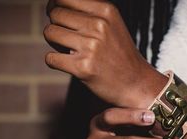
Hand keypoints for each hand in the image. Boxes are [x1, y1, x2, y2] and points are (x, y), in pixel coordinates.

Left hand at [44, 0, 167, 107]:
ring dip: (54, 43)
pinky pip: (50, 58)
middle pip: (55, 14)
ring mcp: (91, 47)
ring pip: (49, 33)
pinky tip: (68, 65)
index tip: (60, 18)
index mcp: (106, 10)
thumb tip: (53, 5)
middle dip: (56, 26)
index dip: (56, 7)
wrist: (136, 84)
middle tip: (68, 39)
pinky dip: (54, 62)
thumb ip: (88, 12)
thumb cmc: (119, 55)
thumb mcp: (111, 24)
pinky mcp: (83, 67)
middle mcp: (99, 25)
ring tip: (70, 51)